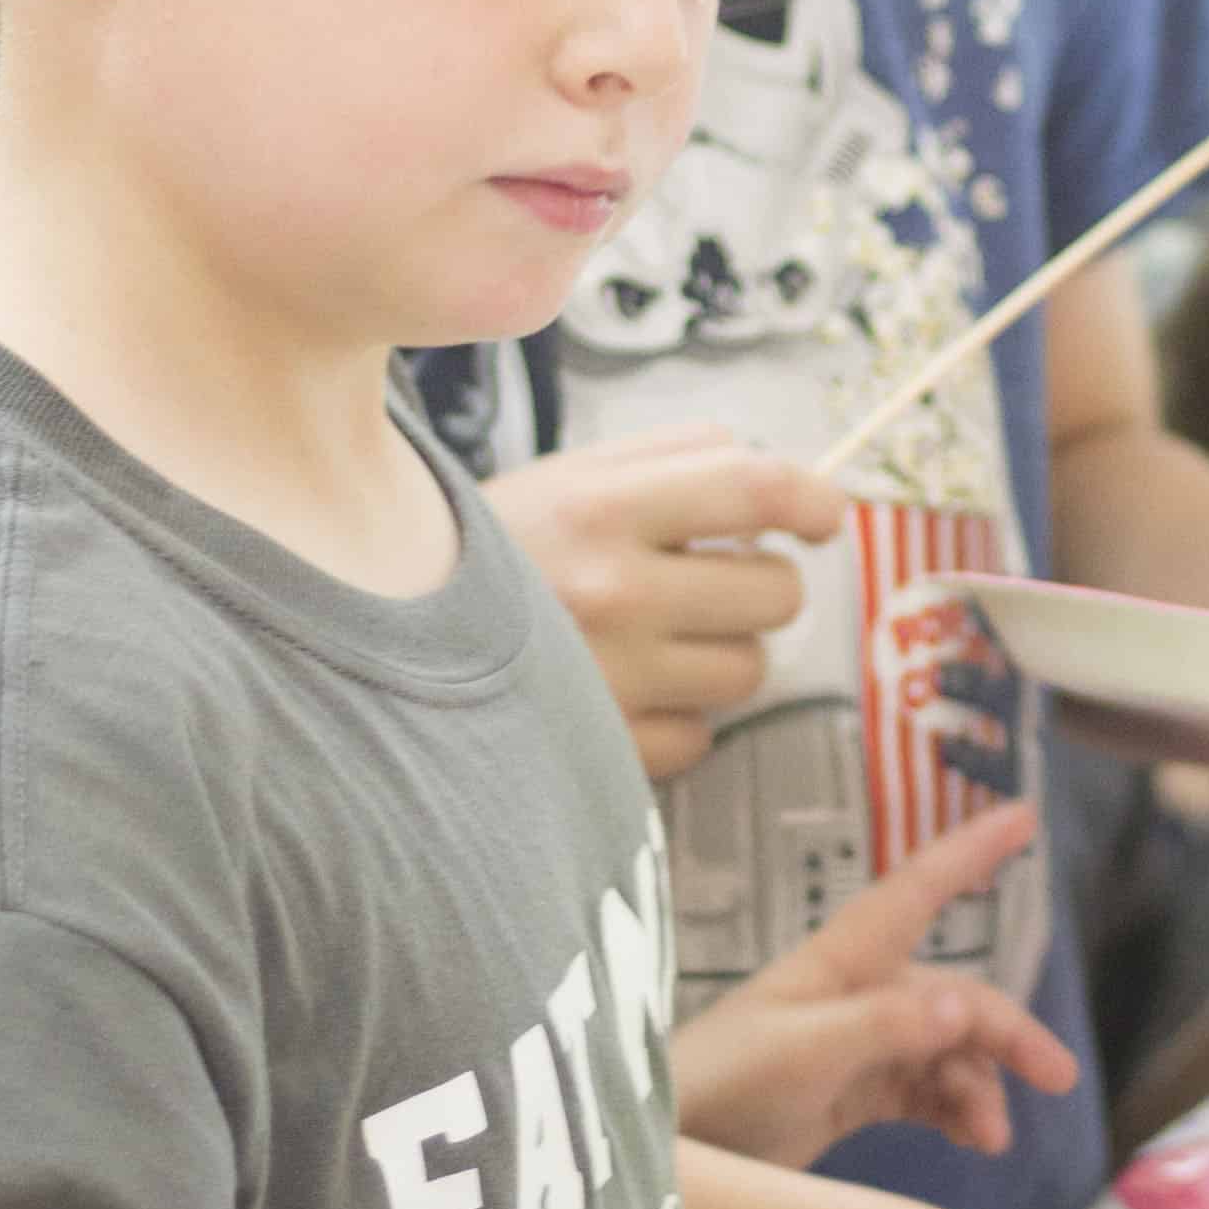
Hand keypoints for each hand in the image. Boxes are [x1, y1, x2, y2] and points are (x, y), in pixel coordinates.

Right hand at [484, 434, 843, 779]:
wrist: (381, 636)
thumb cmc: (499, 552)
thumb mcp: (566, 475)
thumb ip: (672, 457)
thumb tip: (779, 470)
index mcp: (601, 506)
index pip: (755, 488)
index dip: (816, 500)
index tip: (827, 515)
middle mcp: (609, 590)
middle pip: (777, 593)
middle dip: (762, 585)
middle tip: (710, 582)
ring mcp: (608, 679)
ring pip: (749, 671)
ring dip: (723, 653)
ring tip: (660, 637)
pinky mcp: (601, 752)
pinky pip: (701, 738)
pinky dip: (680, 719)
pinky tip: (629, 691)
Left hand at [670, 804, 1076, 1166]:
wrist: (674, 1151)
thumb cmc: (721, 1084)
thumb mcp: (803, 1053)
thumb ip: (884, 1027)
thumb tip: (964, 1002)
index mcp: (842, 962)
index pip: (917, 891)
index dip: (971, 851)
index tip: (1025, 815)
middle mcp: (859, 994)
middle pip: (955, 997)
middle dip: (1007, 1033)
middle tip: (1059, 1078)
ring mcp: (859, 1044)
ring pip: (948, 1050)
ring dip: (980, 1087)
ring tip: (992, 1138)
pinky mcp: (854, 1093)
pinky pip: (927, 1092)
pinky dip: (958, 1111)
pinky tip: (976, 1138)